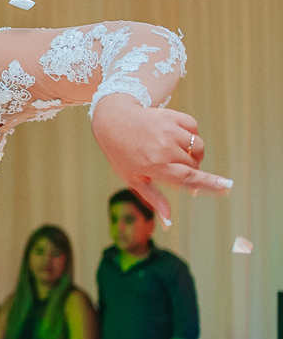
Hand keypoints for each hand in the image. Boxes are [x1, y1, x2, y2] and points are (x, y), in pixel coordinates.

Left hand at [91, 94, 232, 222]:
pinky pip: (194, 129)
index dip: (208, 183)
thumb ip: (154, 198)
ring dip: (192, 154)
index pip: (188, 177)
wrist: (113, 121)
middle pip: (194, 165)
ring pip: (198, 147)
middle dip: (189, 170)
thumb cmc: (122, 154)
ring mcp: (169, 131)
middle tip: (171, 166)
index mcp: (155, 166)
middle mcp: (164, 148)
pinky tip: (174, 137)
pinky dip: (190, 135)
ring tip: (174, 153)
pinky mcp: (173, 117)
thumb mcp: (133, 179)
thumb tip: (169, 221)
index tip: (226, 186)